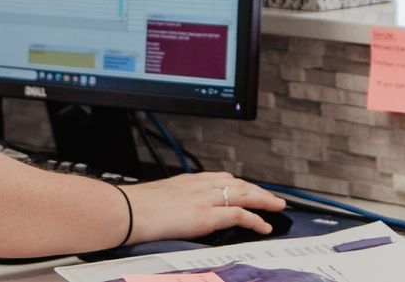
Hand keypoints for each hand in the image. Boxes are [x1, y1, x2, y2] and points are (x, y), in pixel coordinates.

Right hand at [123, 172, 285, 244]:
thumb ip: (171, 201)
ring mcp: (204, 199)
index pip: (221, 177)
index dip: (239, 184)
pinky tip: (264, 226)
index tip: (248, 188)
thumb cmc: (134, 207)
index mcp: (187, 180)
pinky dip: (256, 219)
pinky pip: (239, 214)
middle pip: (237, 183)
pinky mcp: (206, 215)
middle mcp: (199, 185)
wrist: (126, 210)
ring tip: (277, 207)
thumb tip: (171, 212)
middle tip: (272, 197)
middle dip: (258, 189)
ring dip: (264, 200)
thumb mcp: (157, 198)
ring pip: (244, 194)